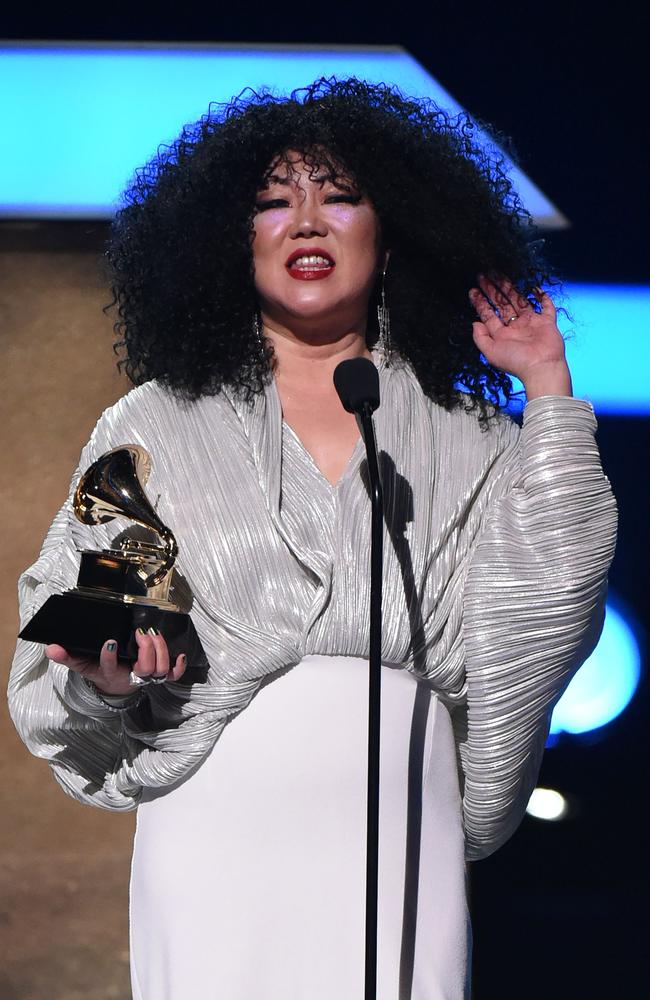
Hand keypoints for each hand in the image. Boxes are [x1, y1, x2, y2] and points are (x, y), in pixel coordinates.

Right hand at [45, 628, 186, 696]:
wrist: (114, 686)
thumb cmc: (99, 670)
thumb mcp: (82, 664)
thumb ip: (67, 656)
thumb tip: (51, 648)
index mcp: (110, 674)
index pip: (109, 667)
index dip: (110, 656)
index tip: (109, 641)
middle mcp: (131, 676)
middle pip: (145, 668)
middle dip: (146, 649)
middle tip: (140, 633)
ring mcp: (146, 676)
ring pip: (160, 669)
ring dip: (160, 650)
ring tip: (153, 633)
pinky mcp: (157, 674)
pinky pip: (172, 675)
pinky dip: (178, 667)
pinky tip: (180, 655)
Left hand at [469, 275, 571, 399]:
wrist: (541, 367)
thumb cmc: (516, 361)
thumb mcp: (491, 352)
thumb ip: (480, 338)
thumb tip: (474, 322)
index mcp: (502, 335)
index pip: (488, 315)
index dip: (480, 303)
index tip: (473, 290)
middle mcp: (515, 327)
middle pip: (502, 304)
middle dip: (492, 290)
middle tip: (483, 275)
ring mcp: (531, 323)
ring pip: (519, 300)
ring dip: (510, 287)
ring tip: (500, 273)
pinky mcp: (547, 322)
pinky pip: (546, 306)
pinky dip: (543, 297)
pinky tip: (535, 286)